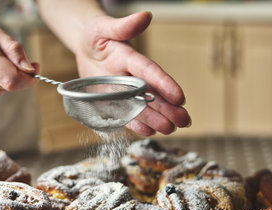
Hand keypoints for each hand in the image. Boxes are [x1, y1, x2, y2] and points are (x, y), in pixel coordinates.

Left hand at [75, 12, 190, 135]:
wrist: (86, 47)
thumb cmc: (96, 35)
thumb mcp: (105, 28)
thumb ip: (124, 26)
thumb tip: (146, 15)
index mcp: (130, 58)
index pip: (150, 71)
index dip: (164, 84)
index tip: (180, 97)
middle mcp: (132, 76)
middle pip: (152, 94)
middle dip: (169, 108)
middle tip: (184, 121)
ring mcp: (124, 90)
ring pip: (143, 107)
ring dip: (157, 119)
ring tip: (171, 129)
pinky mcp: (114, 101)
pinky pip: (126, 114)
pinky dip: (137, 123)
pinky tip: (150, 131)